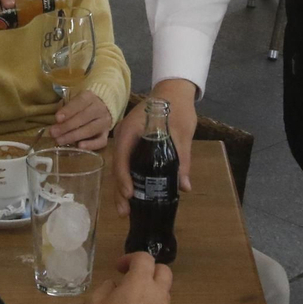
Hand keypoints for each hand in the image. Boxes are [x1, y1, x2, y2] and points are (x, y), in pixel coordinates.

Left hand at [50, 90, 111, 149]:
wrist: (102, 108)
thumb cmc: (82, 105)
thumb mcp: (73, 100)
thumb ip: (65, 107)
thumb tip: (57, 120)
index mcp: (90, 97)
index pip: (79, 102)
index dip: (68, 111)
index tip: (57, 118)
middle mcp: (99, 109)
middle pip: (84, 117)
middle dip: (67, 126)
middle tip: (53, 133)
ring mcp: (104, 122)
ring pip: (90, 130)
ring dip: (73, 136)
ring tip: (60, 141)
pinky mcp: (106, 135)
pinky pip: (101, 141)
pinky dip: (91, 145)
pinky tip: (79, 146)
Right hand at [82, 252, 173, 303]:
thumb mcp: (94, 302)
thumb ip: (107, 287)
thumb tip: (116, 286)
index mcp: (140, 283)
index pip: (144, 258)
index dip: (131, 258)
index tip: (119, 268)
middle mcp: (158, 294)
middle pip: (164, 271)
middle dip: (150, 271)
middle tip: (135, 279)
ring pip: (164, 293)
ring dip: (152, 292)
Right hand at [111, 79, 196, 216]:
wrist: (174, 90)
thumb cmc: (177, 108)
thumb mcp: (182, 133)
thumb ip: (182, 159)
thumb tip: (184, 187)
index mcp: (131, 129)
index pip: (122, 156)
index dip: (124, 177)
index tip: (130, 194)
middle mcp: (123, 135)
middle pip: (118, 166)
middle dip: (120, 190)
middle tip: (125, 213)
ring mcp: (126, 139)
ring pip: (120, 166)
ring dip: (122, 187)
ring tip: (126, 210)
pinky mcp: (132, 144)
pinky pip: (126, 162)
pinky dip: (128, 178)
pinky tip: (134, 194)